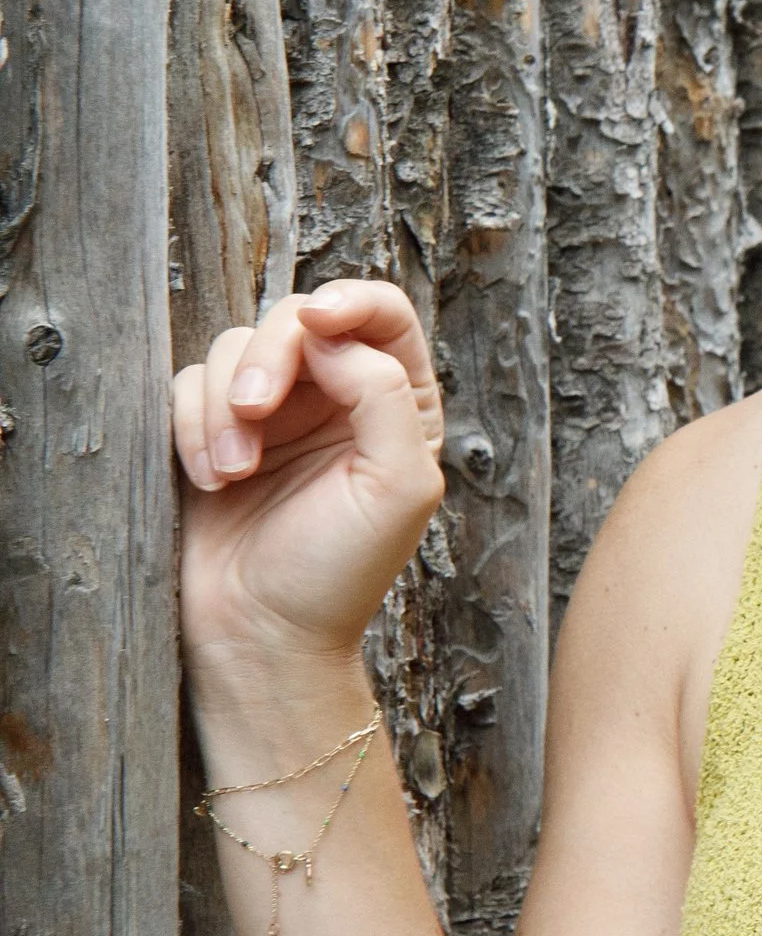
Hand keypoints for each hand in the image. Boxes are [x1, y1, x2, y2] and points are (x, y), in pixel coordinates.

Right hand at [175, 281, 446, 684]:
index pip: (382, 314)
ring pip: (234, 347)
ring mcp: (272, 412)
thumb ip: (382, 395)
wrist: (262, 635)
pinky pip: (188, 384)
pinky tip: (212, 482)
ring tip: (232, 475)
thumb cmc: (338, 572)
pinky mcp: (213, 430)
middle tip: (253, 413)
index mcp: (399, 403)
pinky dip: (192, 424)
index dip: (350, 300)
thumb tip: (328, 337)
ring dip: (224, 404)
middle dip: (268, 358)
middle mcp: (336, 396)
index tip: (317, 321)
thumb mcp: (398, 487)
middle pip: (295, 318)